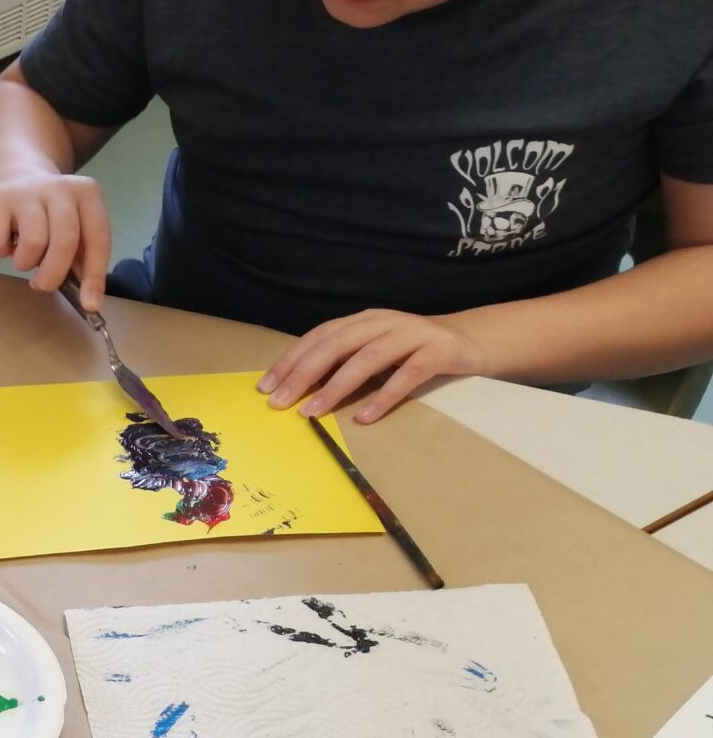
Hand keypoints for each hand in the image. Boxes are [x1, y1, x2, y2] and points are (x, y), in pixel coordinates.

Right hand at [0, 168, 111, 308]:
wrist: (14, 174)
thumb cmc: (49, 213)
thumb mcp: (73, 226)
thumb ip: (82, 256)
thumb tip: (88, 299)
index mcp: (87, 194)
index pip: (97, 238)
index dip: (94, 275)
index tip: (90, 305)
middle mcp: (60, 189)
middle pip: (65, 242)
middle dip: (53, 275)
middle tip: (43, 284)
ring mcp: (27, 192)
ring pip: (33, 244)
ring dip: (25, 263)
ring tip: (24, 255)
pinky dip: (1, 253)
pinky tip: (6, 241)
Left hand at [261, 310, 489, 422]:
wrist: (471, 343)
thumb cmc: (411, 354)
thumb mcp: (374, 353)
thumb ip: (344, 363)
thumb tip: (297, 390)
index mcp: (363, 321)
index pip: (320, 336)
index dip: (291, 360)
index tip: (265, 387)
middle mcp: (384, 322)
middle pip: (337, 345)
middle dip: (304, 374)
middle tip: (281, 402)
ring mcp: (414, 334)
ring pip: (368, 358)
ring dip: (336, 387)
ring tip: (312, 413)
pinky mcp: (439, 351)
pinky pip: (408, 375)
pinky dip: (384, 396)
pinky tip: (364, 417)